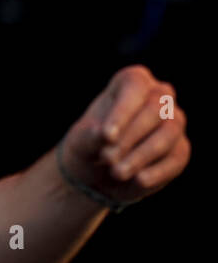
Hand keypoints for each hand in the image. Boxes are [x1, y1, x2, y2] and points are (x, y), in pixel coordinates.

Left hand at [61, 64, 189, 206]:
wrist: (98, 173)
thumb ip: (90, 136)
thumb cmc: (88, 145)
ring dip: (142, 155)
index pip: (134, 87)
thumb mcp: (81, 141)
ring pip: (168, 132)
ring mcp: (173, 122)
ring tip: (117, 173)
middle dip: (130, 136)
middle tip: (107, 159)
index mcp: (131, 81)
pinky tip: (138, 181)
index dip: (123, 111)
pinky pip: (177, 156)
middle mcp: (158, 96)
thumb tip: (103, 134)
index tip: (107, 136)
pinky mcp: (180, 148)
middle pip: (155, 108)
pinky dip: (157, 171)